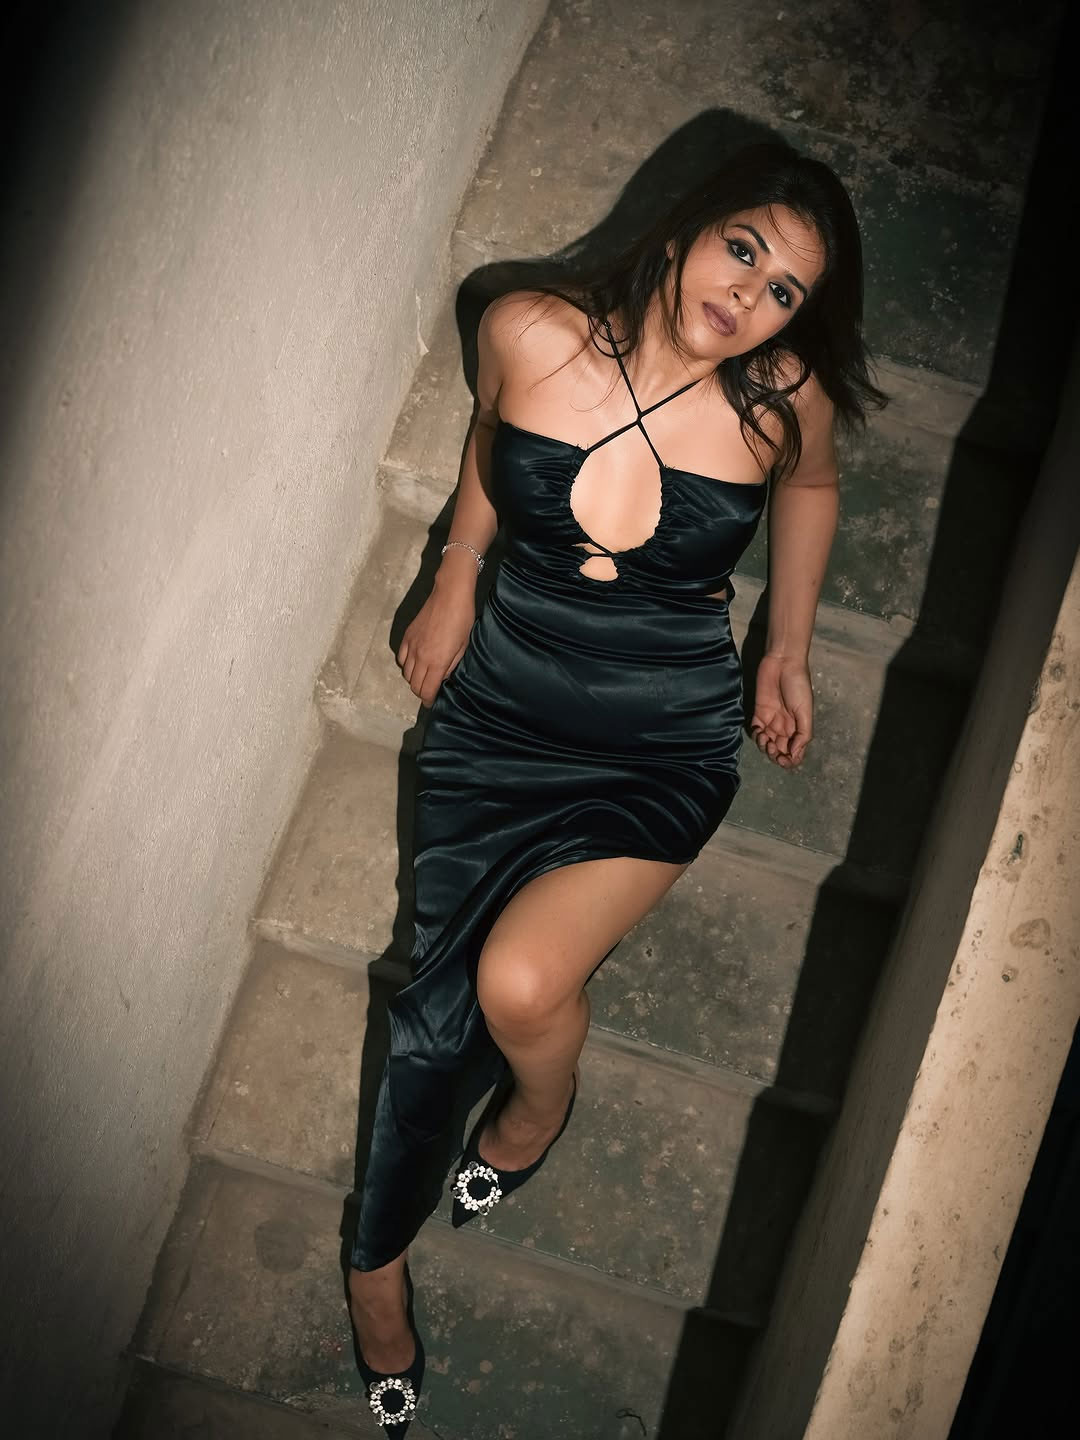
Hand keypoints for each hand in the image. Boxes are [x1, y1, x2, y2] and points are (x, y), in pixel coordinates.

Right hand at [396, 581, 475, 706]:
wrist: (449, 595)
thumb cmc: (462, 620)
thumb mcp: (463, 646)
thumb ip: (452, 666)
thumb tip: (443, 678)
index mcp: (437, 662)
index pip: (427, 690)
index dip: (428, 700)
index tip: (431, 702)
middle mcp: (421, 657)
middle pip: (414, 685)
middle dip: (421, 692)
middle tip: (429, 691)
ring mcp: (411, 646)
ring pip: (406, 673)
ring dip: (413, 679)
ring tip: (423, 677)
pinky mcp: (407, 636)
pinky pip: (401, 658)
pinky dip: (406, 665)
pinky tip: (414, 663)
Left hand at [750, 653, 812, 768]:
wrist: (783, 664)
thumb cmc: (798, 685)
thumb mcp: (806, 711)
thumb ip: (803, 734)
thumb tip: (795, 753)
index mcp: (799, 729)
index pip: (795, 753)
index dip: (790, 761)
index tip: (785, 757)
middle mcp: (785, 727)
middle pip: (779, 751)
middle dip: (775, 755)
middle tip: (773, 747)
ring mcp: (771, 721)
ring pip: (766, 744)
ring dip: (764, 747)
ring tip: (765, 738)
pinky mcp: (759, 713)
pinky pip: (755, 731)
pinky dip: (756, 736)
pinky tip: (758, 731)